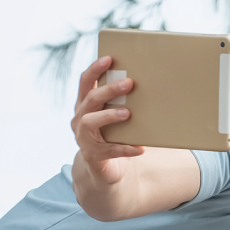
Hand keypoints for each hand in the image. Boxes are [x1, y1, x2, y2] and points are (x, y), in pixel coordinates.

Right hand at [71, 56, 143, 184]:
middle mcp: (80, 119)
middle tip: (129, 83)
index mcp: (84, 106)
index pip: (84, 83)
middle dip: (109, 90)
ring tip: (128, 113)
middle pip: (90, 99)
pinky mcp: (94, 156)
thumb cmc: (112, 136)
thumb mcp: (113, 118)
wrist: (103, 170)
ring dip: (110, 116)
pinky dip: (126, 149)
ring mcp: (84, 138)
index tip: (109, 58)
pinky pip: (110, 151)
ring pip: (91, 122)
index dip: (95, 70)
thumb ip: (121, 103)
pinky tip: (140, 149)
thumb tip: (149, 86)